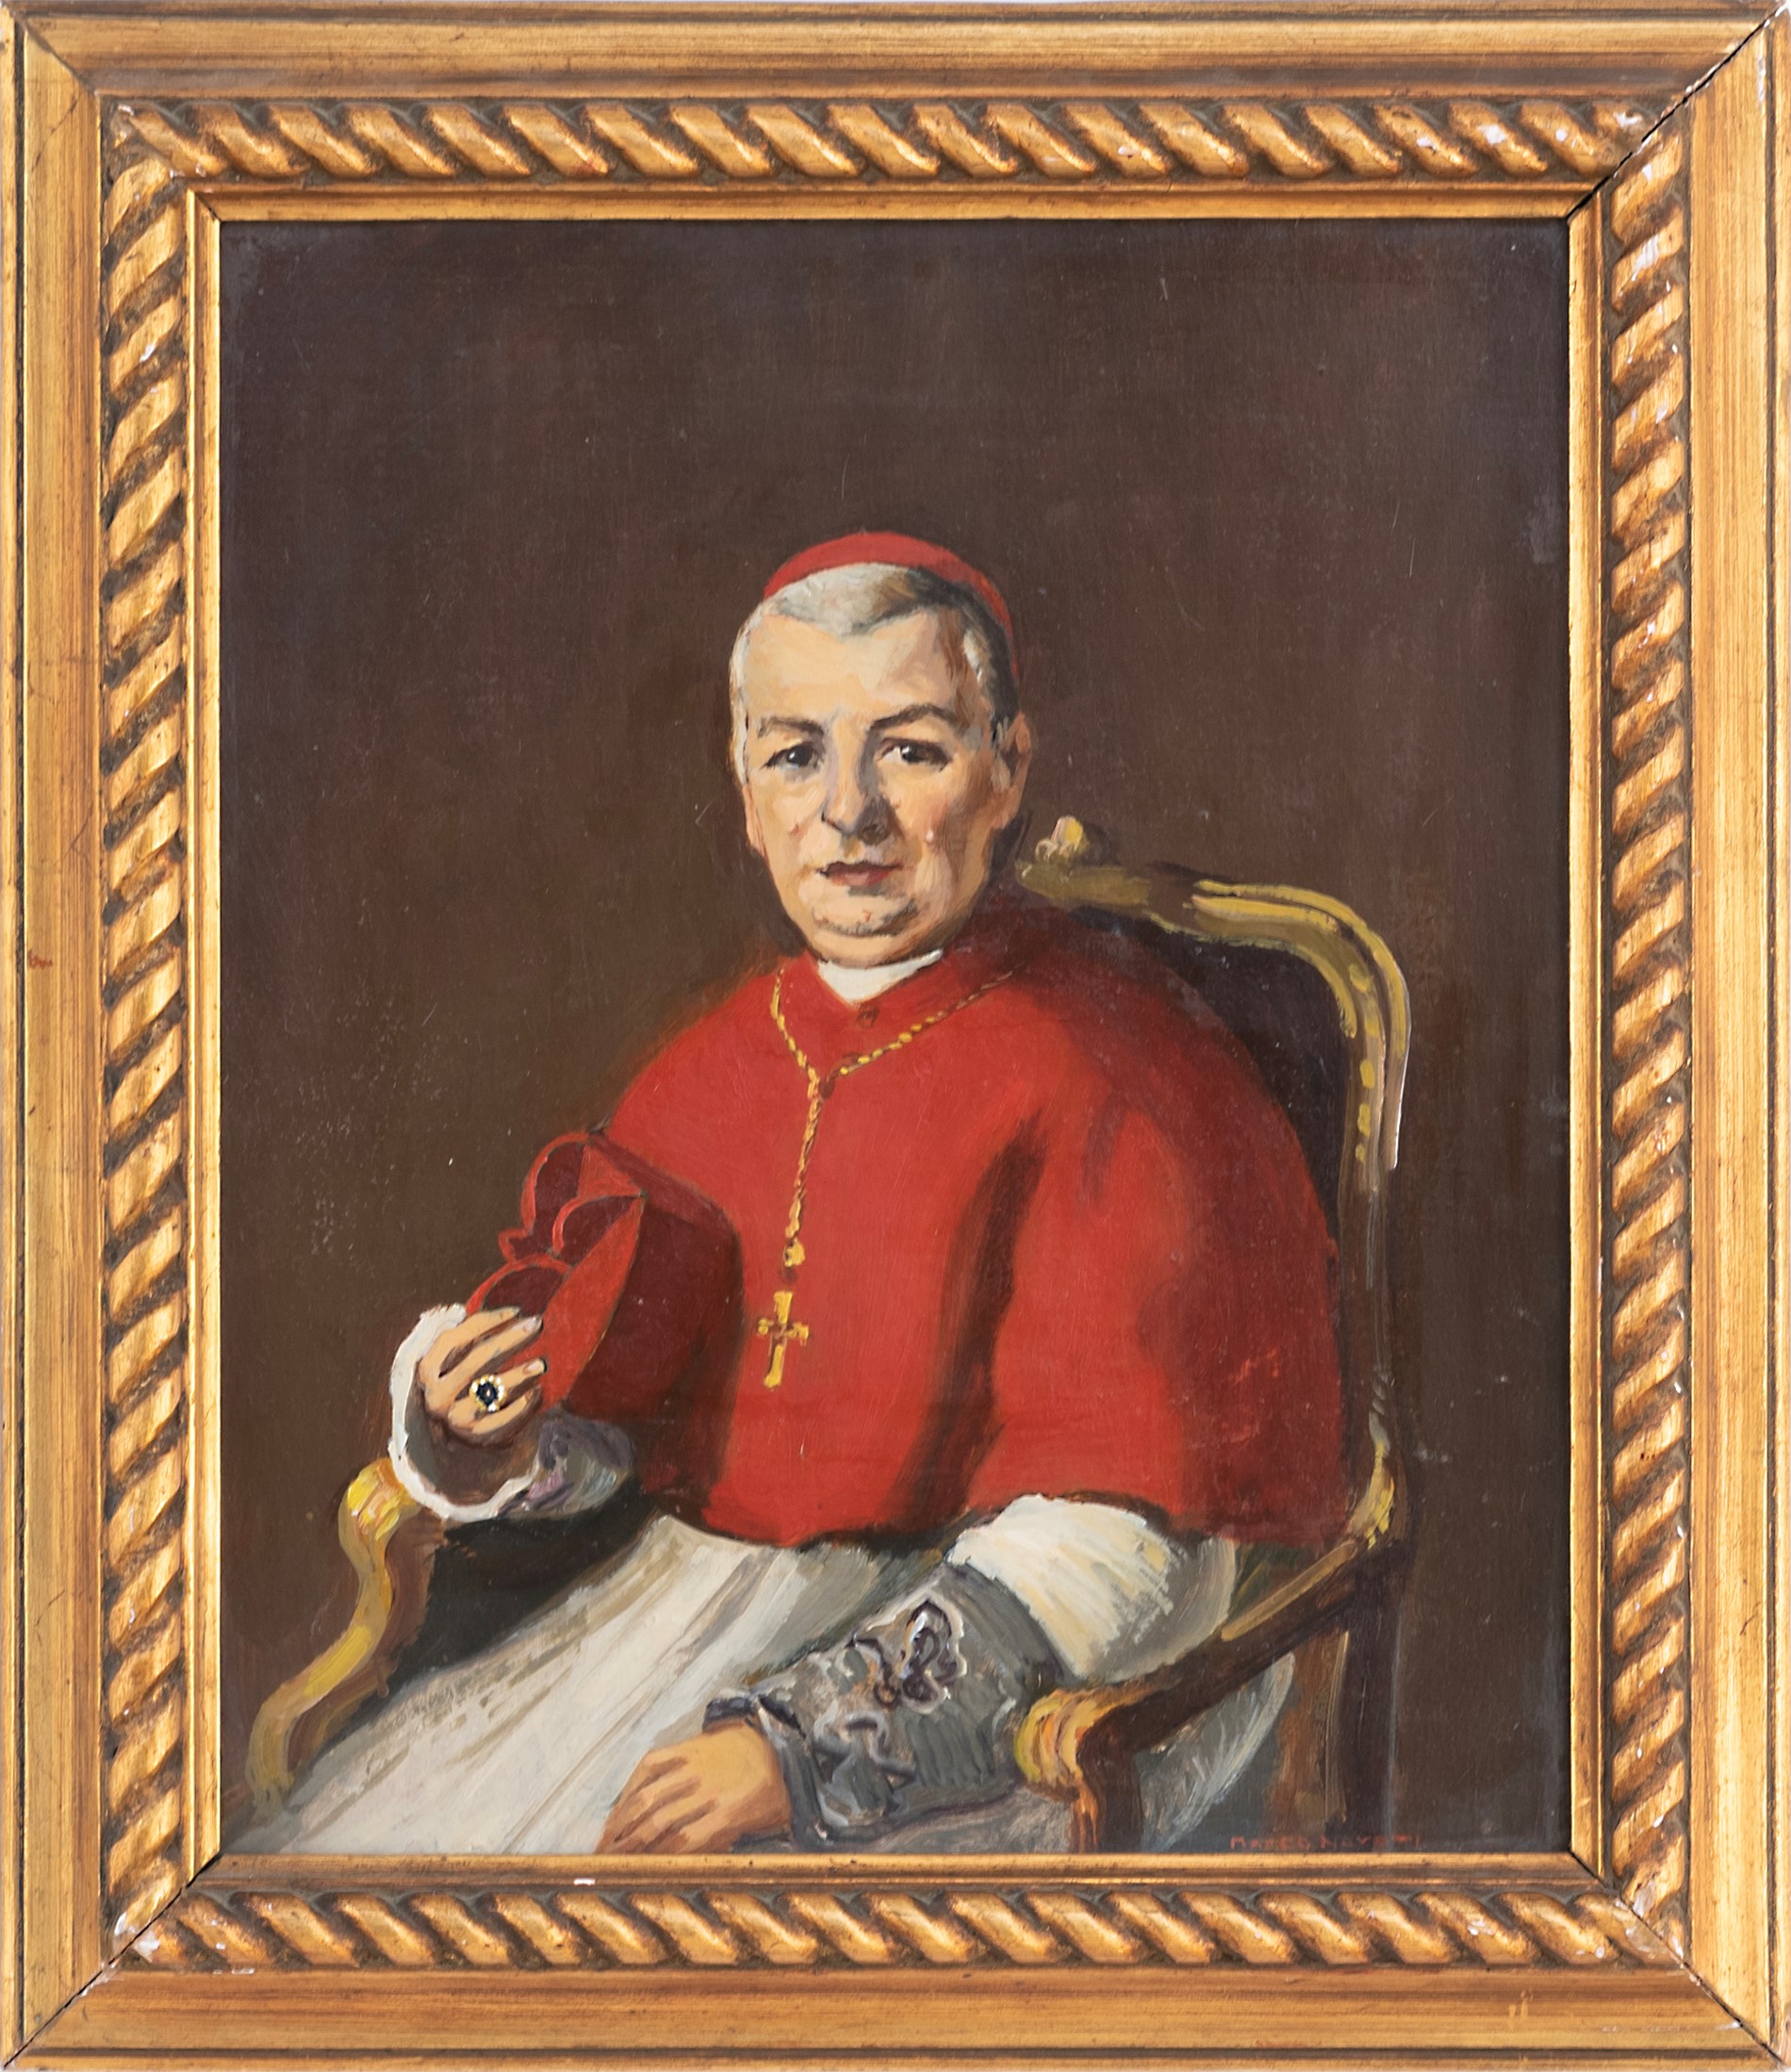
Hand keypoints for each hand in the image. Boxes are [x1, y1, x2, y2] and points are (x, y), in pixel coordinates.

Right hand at [414, 1307, 545, 1501]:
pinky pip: (503, 1419)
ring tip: (541, 1364)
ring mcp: (455, 1418)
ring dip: (517, 1375)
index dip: (484, 1321)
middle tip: (537, 1324)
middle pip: (475, 1360)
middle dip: (509, 1339)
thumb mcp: (457, 1360)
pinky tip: (537, 1391)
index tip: (516, 1310)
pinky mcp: (476, 1437)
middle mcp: (437, 1395)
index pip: (452, 1338)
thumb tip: (475, 1309)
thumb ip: (464, 1337)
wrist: (469, 1435)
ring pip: (489, 1391)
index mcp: (428, 1371)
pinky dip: (521, 1405)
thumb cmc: (468, 1383)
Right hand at [598, 1723, 792, 1853]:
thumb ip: (730, 1846)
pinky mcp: (686, 1746)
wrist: (777, 1741)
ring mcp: (695, 1764)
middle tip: (605, 1865)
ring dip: (620, 1822)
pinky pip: (650, 1765)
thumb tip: (688, 1866)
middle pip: (659, 1821)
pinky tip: (617, 1809)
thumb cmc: (770, 1794)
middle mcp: (709, 1786)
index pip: (684, 1841)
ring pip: (647, 1795)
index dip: (654, 1859)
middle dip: (628, 1846)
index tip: (633, 1875)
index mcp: (732, 1811)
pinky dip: (629, 1787)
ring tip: (601, 1843)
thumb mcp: (764, 1826)